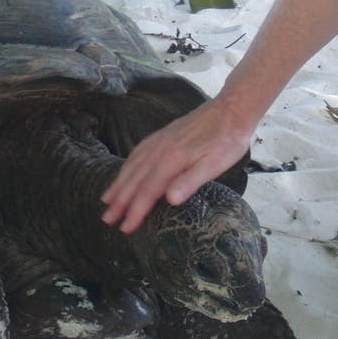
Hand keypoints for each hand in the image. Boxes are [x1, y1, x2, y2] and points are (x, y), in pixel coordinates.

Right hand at [100, 99, 254, 233]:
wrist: (231, 110)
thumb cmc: (226, 140)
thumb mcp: (215, 164)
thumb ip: (190, 181)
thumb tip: (169, 200)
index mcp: (172, 160)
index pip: (148, 191)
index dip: (135, 211)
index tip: (125, 228)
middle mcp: (159, 150)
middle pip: (135, 180)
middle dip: (120, 201)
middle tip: (107, 219)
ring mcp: (159, 141)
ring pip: (132, 166)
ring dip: (118, 185)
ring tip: (107, 200)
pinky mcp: (162, 136)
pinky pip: (137, 153)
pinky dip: (126, 166)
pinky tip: (123, 172)